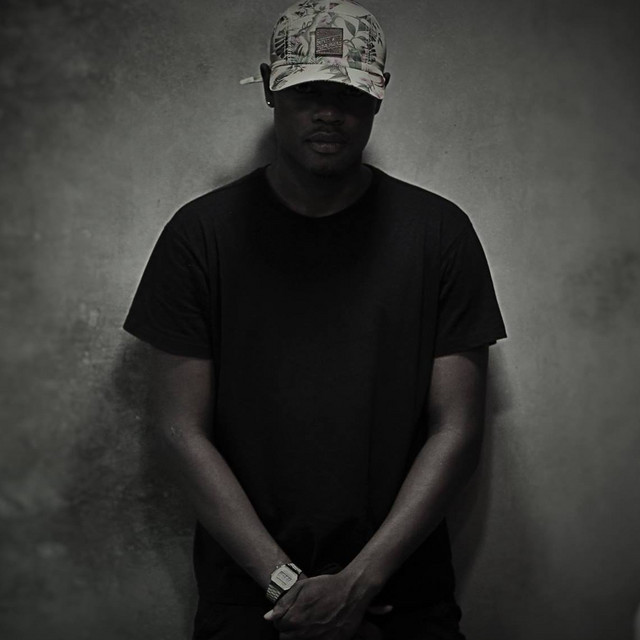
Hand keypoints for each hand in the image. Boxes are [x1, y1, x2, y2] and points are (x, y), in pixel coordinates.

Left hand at [264, 572, 388, 638]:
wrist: (351, 592)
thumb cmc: (326, 586)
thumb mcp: (302, 587)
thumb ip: (283, 603)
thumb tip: (268, 617)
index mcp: (294, 619)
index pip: (278, 627)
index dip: (282, 618)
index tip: (289, 613)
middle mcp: (304, 634)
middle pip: (286, 639)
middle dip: (289, 629)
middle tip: (299, 619)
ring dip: (300, 636)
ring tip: (309, 624)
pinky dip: (315, 638)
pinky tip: (320, 629)